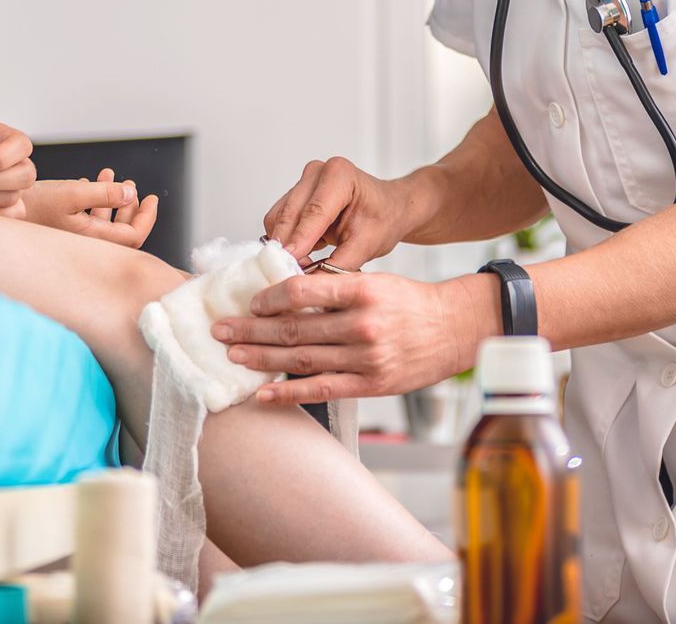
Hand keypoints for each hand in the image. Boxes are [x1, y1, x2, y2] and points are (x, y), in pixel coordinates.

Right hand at [0, 167, 159, 246]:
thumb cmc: (34, 203)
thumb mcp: (74, 193)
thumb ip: (106, 194)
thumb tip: (133, 193)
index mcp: (92, 240)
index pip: (133, 237)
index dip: (146, 218)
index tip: (152, 197)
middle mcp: (84, 243)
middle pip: (120, 231)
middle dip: (130, 206)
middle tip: (135, 187)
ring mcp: (71, 236)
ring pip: (101, 222)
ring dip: (110, 199)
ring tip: (110, 175)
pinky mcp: (60, 227)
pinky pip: (84, 217)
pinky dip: (92, 199)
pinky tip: (86, 180)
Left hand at [213, 271, 499, 405]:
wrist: (454, 329)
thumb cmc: (410, 302)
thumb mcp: (375, 281)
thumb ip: (334, 289)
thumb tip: (284, 296)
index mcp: (362, 290)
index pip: (302, 290)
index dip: (269, 297)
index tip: (250, 301)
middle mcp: (362, 324)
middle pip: (294, 327)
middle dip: (251, 329)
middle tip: (221, 329)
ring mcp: (366, 358)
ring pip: (301, 359)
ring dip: (261, 358)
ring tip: (233, 355)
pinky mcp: (370, 385)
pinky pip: (321, 390)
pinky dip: (288, 393)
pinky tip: (263, 393)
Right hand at [263, 156, 427, 270]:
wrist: (389, 209)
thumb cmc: (383, 221)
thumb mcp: (366, 246)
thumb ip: (337, 265)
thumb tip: (310, 284)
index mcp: (340, 175)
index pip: (314, 212)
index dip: (300, 240)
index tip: (288, 264)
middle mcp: (317, 172)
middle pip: (291, 214)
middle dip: (288, 247)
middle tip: (288, 276)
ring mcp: (303, 181)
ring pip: (278, 218)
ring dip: (284, 244)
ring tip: (302, 266)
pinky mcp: (293, 194)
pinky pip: (277, 220)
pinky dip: (285, 240)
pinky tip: (303, 253)